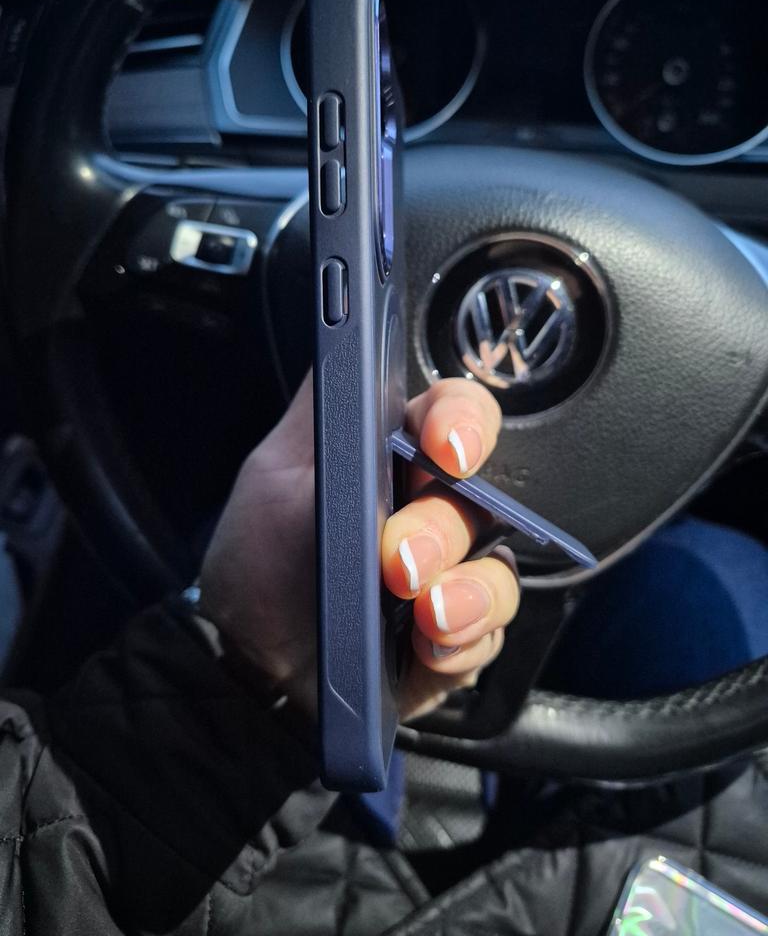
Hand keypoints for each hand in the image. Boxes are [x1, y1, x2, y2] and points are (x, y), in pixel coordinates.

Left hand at [199, 374, 518, 722]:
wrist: (246, 660)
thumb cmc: (258, 560)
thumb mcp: (274, 473)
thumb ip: (320, 407)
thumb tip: (346, 328)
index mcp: (395, 459)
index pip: (456, 418)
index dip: (464, 424)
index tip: (446, 448)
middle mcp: (432, 511)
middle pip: (479, 499)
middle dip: (442, 530)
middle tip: (397, 559)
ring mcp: (449, 575)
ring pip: (498, 569)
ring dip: (468, 592)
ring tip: (424, 615)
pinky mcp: (455, 636)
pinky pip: (489, 634)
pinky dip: (465, 641)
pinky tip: (427, 648)